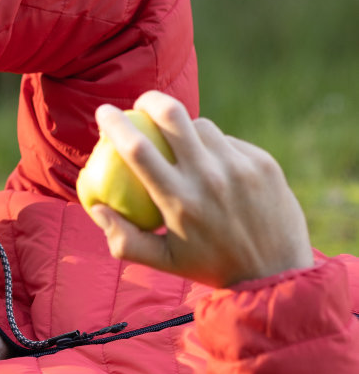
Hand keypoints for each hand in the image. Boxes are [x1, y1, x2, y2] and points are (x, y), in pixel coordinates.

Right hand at [85, 91, 314, 286]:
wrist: (277, 273)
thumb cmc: (211, 266)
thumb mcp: (164, 262)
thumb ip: (124, 239)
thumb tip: (96, 208)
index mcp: (178, 201)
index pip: (136, 149)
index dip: (115, 123)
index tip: (104, 112)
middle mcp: (208, 178)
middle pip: (171, 115)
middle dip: (149, 100)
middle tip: (142, 105)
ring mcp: (239, 167)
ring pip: (202, 125)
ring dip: (186, 129)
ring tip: (183, 145)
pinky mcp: (262, 163)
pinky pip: (229, 142)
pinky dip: (216, 148)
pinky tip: (217, 166)